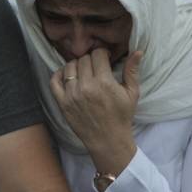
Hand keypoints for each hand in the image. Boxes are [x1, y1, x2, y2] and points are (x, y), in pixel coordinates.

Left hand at [51, 48, 142, 174]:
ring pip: (69, 67)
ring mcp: (72, 95)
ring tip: (83, 71)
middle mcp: (86, 87)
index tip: (106, 59)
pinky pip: (54, 81)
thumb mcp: (132, 93)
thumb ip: (132, 70)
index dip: (103, 53)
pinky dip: (59, 74)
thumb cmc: (122, 116)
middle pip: (83, 59)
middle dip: (91, 60)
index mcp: (104, 82)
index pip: (97, 54)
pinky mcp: (62, 103)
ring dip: (76, 65)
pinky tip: (68, 75)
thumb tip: (137, 51)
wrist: (108, 140)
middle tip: (96, 67)